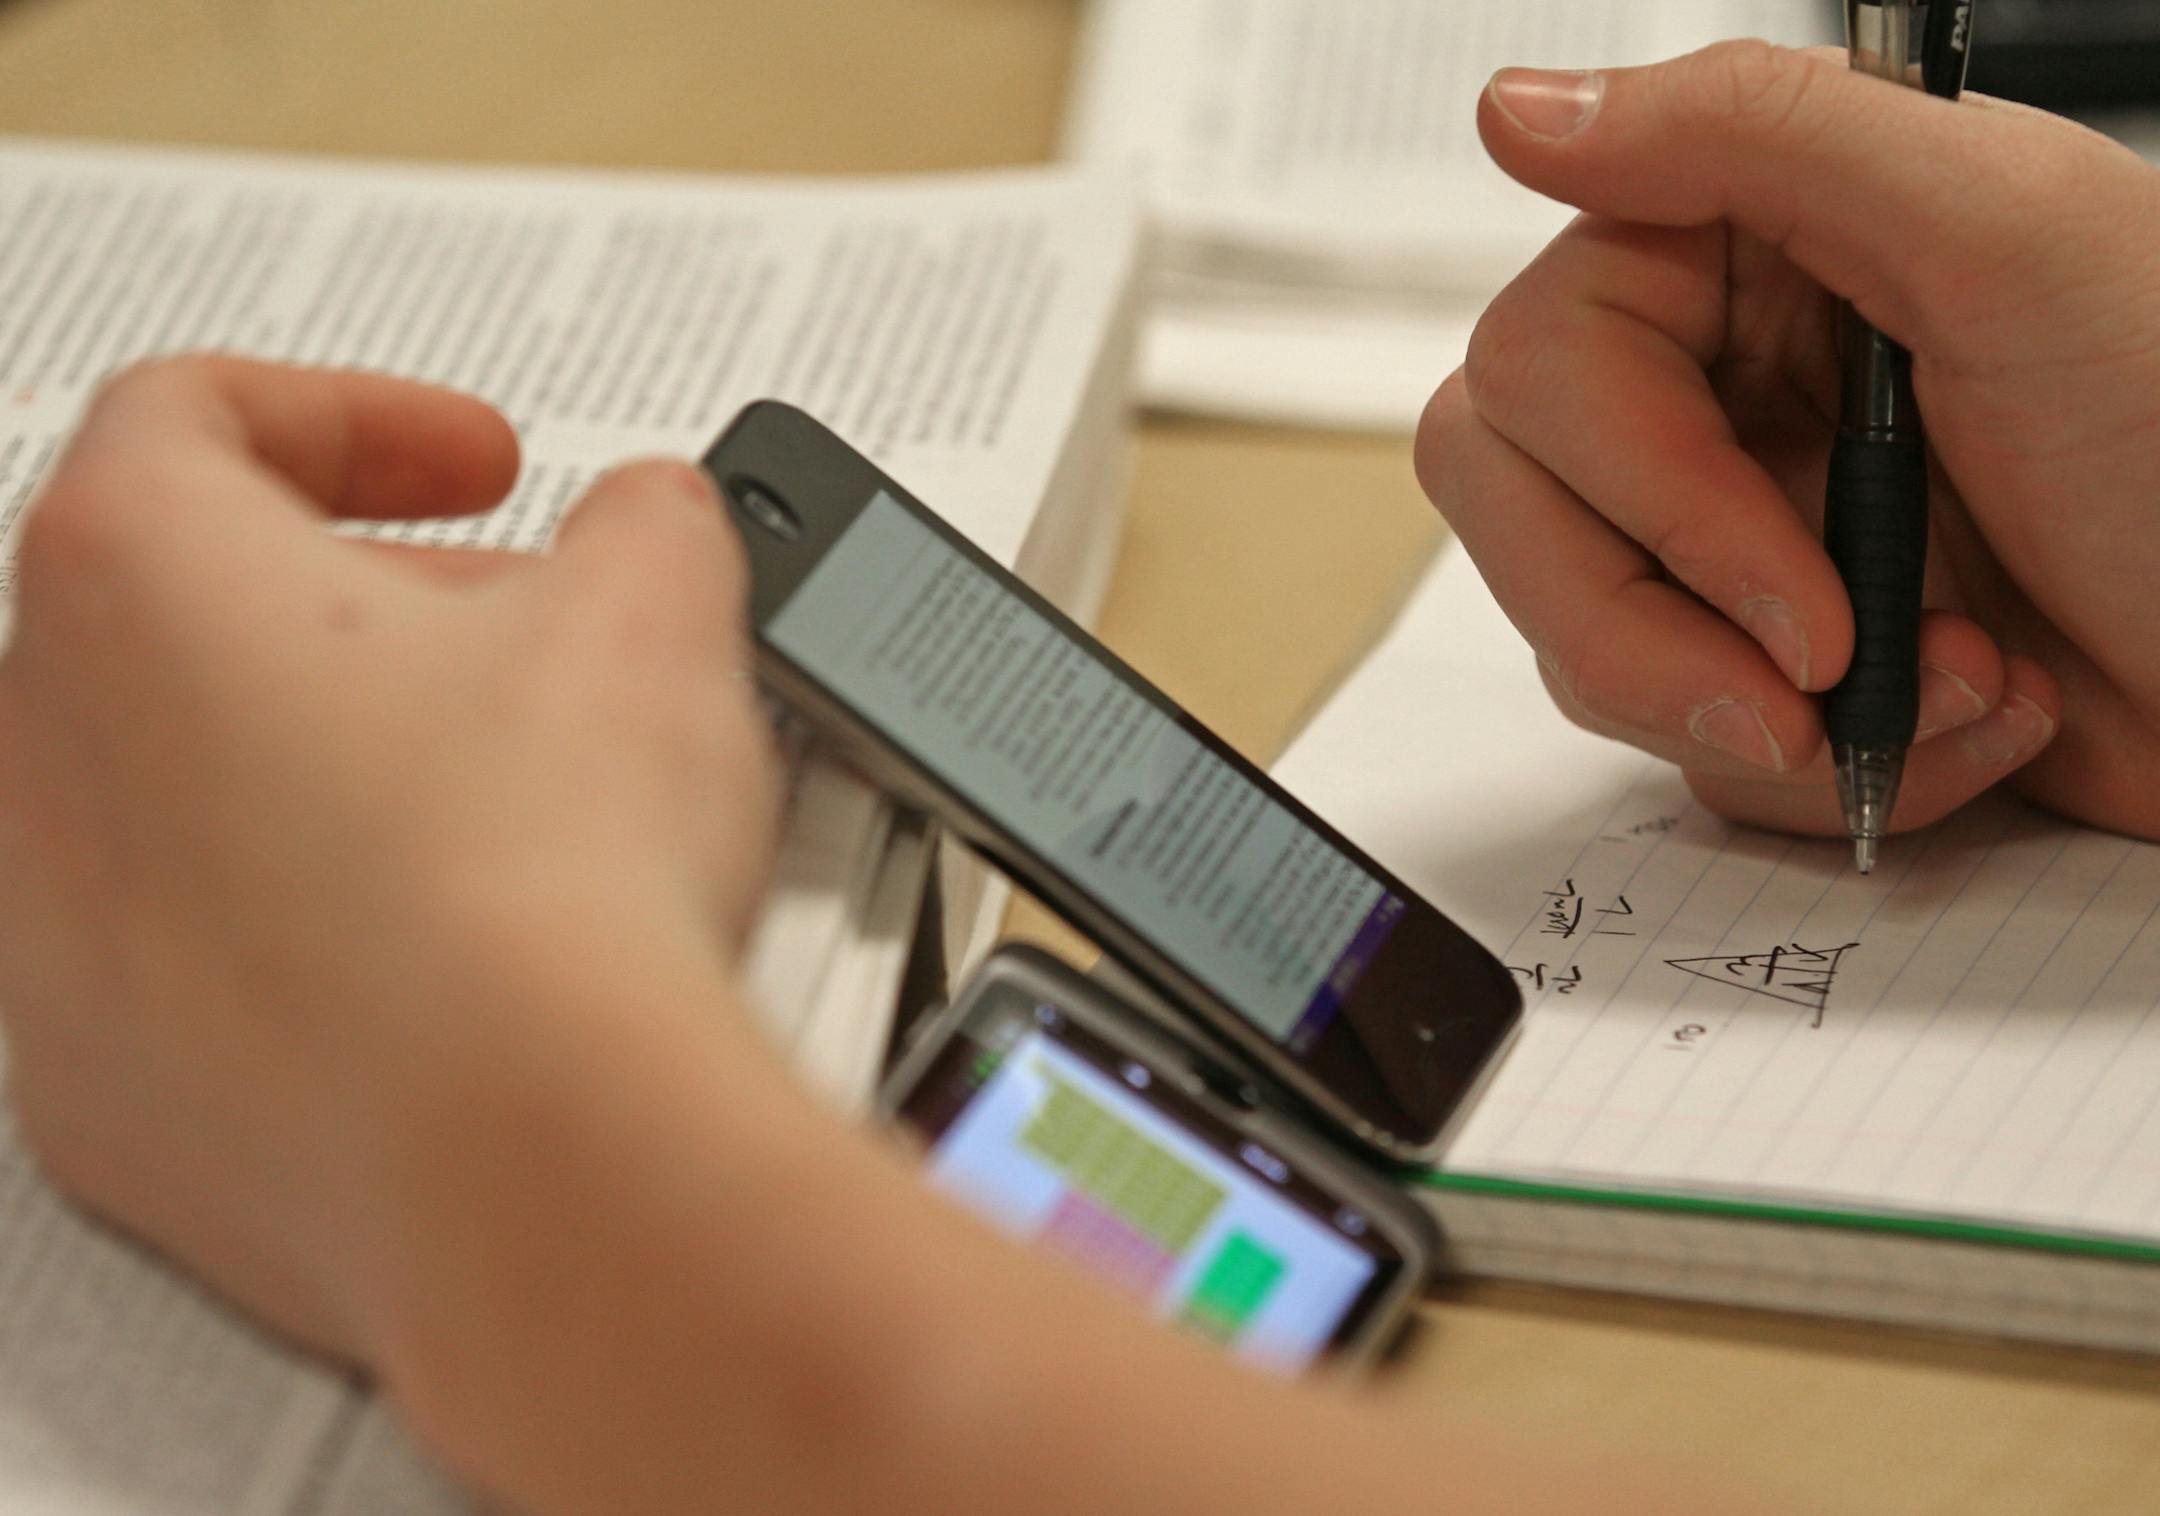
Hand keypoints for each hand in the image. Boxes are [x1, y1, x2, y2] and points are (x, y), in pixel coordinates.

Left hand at [0, 356, 777, 1365]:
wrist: (534, 1167)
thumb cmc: (538, 890)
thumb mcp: (656, 610)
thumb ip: (649, 518)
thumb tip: (653, 524)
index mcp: (132, 583)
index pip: (195, 418)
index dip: (365, 419)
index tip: (474, 471)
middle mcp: (47, 758)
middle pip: (186, 616)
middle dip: (368, 609)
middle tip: (519, 647)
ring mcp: (56, 945)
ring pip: (185, 800)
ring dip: (334, 773)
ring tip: (506, 813)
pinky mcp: (109, 1101)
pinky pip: (199, 974)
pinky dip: (313, 940)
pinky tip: (459, 966)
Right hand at [1418, 43, 2159, 837]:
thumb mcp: (2007, 239)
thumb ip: (1752, 131)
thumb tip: (1518, 107)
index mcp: (1750, 251)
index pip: (1543, 363)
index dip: (1643, 493)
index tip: (1790, 584)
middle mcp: (1721, 383)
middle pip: (1515, 508)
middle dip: (1650, 631)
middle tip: (1809, 682)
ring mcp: (1737, 529)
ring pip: (1581, 640)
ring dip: (1764, 713)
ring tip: (1944, 687)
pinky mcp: (1769, 659)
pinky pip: (1682, 741)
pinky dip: (1833, 768)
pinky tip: (1966, 719)